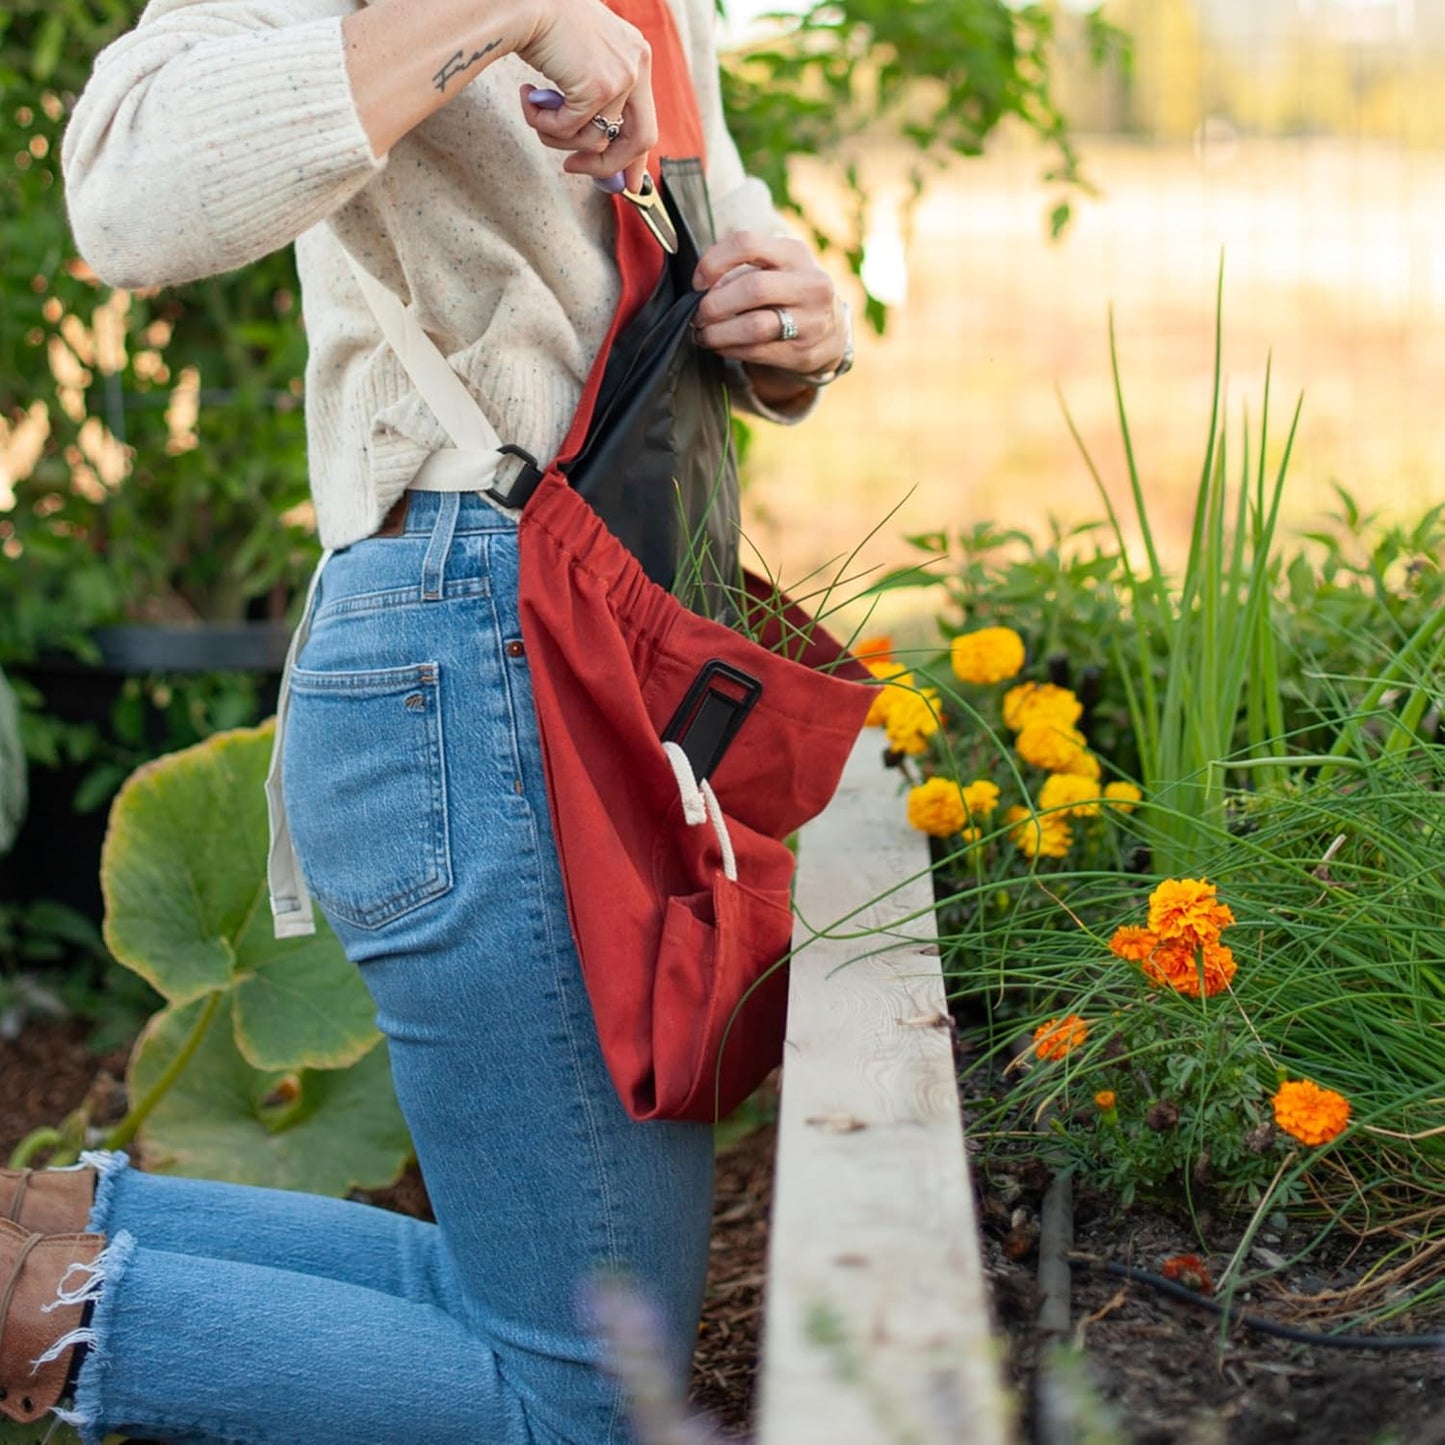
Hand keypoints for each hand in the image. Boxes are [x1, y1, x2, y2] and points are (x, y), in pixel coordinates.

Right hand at [516, 0, 656, 191]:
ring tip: (536, 113)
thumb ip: (597, 99)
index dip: (636, 160)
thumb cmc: (544, 27)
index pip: (646, 121)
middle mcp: (636, 65)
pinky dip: (544, 124)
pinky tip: (528, 99)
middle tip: (571, 168)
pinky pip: (570, 130)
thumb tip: (594, 149)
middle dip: (604, 167)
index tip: (629, 186)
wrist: (523, 0)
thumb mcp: (582, 63)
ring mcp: (621, 76)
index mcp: (636, 57)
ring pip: (594, 141)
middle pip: (638, 141)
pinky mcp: (598, 86)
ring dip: (558, 138)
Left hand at [691, 232, 845, 378]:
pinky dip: (730, 349)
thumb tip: (701, 289)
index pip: (747, 243)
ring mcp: (811, 321)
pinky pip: (757, 351)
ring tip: (704, 334)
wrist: (831, 333)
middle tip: (698, 315)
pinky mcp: (804, 353)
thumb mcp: (774, 268)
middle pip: (752, 288)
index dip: (713, 262)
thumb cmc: (788, 294)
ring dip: (719, 332)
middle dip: (715, 304)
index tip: (698, 282)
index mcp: (795, 253)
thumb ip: (740, 270)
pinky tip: (720, 346)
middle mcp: (810, 284)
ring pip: (754, 326)